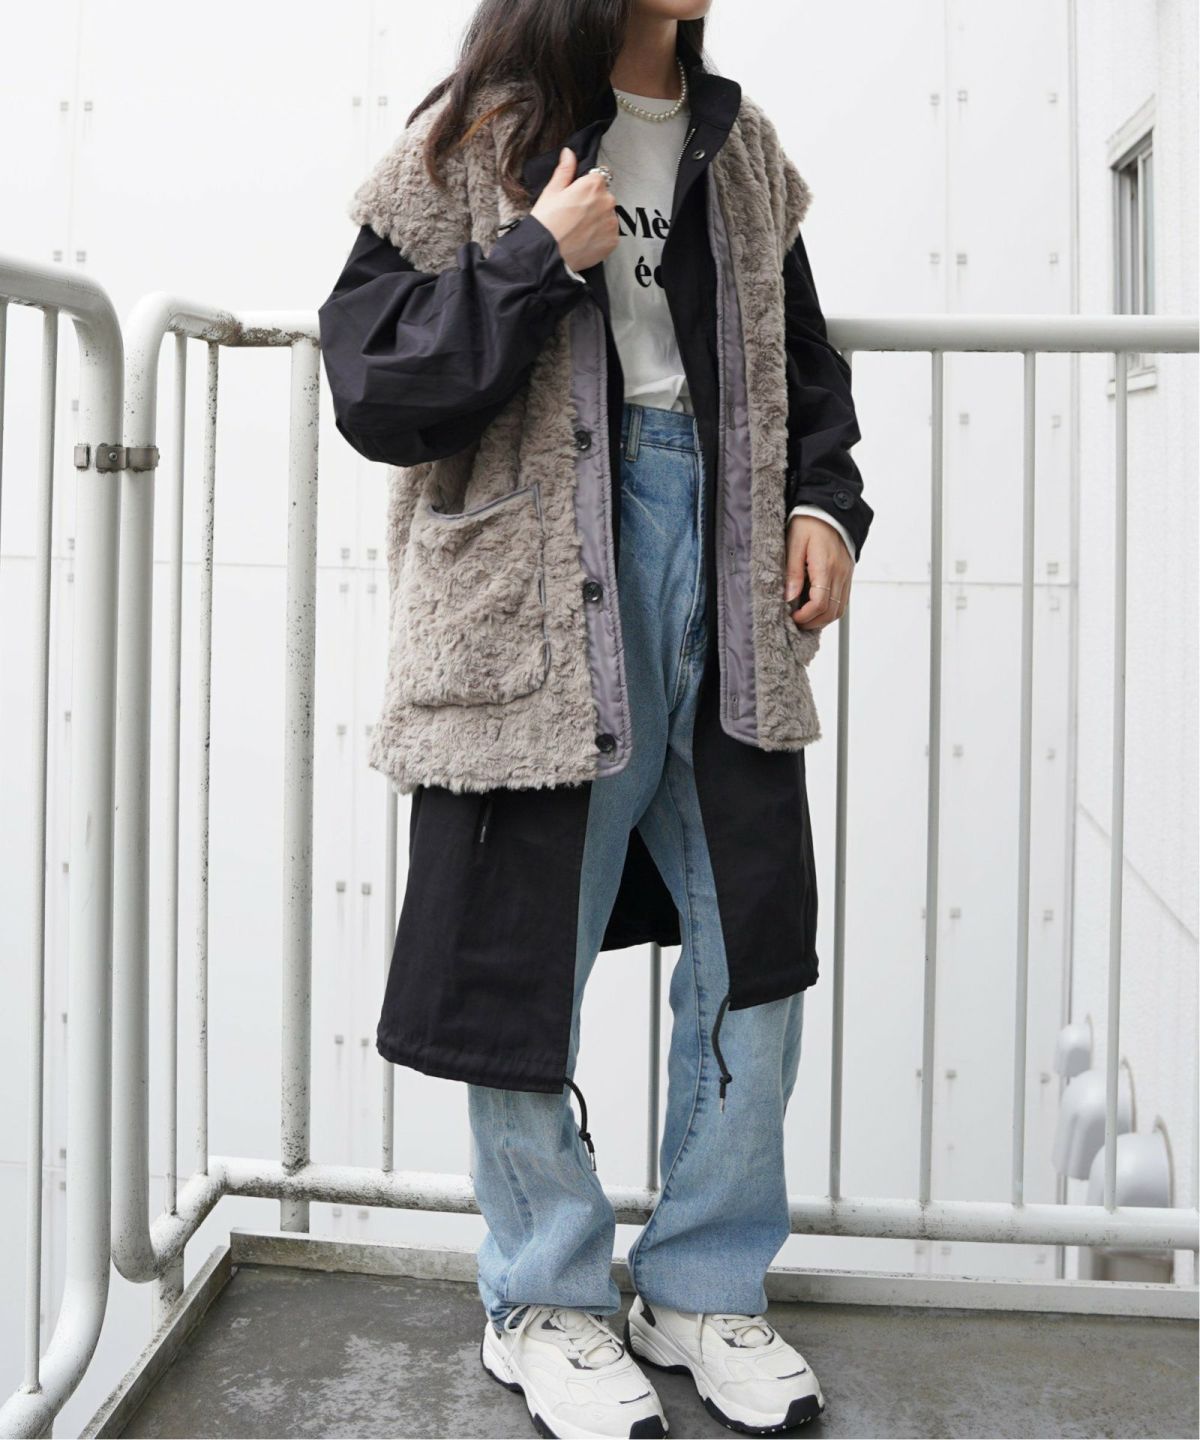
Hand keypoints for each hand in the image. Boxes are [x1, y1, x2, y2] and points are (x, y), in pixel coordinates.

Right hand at [530, 147, 618, 272]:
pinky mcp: (613, 241)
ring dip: (598, 221)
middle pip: (604, 197)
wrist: (547, 255)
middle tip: (575, 217)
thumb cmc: (546, 222)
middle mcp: (608, 201)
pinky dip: (601, 237)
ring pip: (608, 216)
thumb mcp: (551, 192)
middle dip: (593, 204)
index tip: (576, 199)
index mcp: (593, 185)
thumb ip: (565, 170)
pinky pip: (609, 234)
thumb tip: (569, 152)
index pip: (597, 178)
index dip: (585, 188)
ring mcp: (612, 222)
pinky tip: (586, 240)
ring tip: (580, 231)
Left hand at [785, 514, 853, 629]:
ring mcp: (846, 575)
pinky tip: (816, 609)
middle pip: (832, 611)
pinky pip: (842, 600)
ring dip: (823, 619)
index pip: (820, 603)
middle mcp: (840, 573)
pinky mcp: (847, 574)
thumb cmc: (809, 523)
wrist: (829, 509)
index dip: (805, 616)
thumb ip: (792, 572)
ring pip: (839, 609)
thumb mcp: (794, 543)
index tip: (792, 617)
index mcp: (826, 566)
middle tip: (796, 622)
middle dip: (813, 622)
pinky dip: (830, 609)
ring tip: (805, 618)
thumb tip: (789, 597)